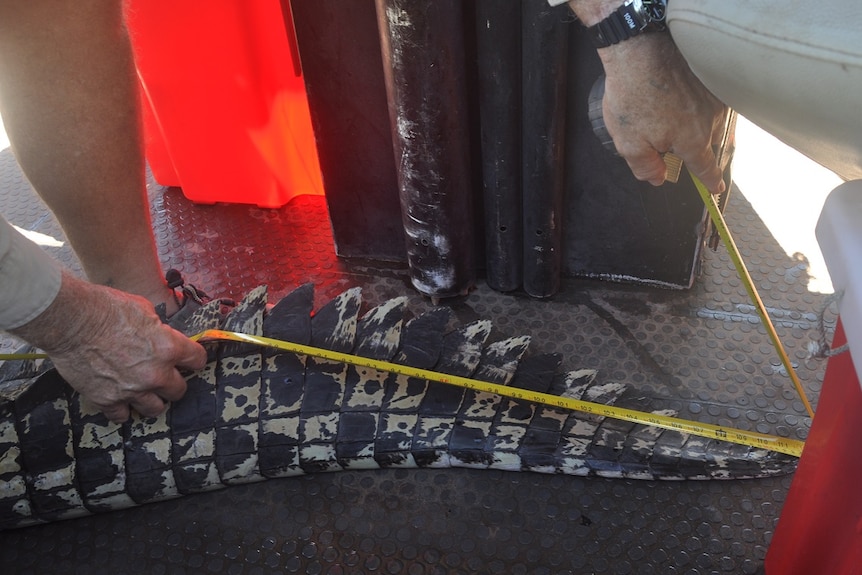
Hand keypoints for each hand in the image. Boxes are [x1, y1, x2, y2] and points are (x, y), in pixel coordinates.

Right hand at [11, 271, 206, 421]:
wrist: (71, 321)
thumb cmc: (106, 308)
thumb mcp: (144, 309)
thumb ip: (159, 329)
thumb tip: (161, 335)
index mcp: (169, 348)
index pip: (198, 360)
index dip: (193, 359)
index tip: (188, 359)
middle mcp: (155, 374)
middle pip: (179, 390)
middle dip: (173, 382)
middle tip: (164, 376)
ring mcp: (131, 390)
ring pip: (155, 409)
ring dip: (152, 400)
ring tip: (145, 392)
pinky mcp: (107, 400)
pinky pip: (122, 416)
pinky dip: (122, 409)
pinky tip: (121, 401)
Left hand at [598, 33, 729, 193]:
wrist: (639, 49)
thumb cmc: (633, 95)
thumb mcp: (629, 143)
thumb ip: (645, 167)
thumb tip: (658, 179)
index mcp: (692, 140)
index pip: (705, 167)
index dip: (710, 181)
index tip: (716, 189)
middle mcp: (710, 119)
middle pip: (711, 143)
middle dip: (701, 151)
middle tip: (691, 154)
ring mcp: (713, 96)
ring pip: (714, 121)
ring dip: (703, 128)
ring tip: (682, 124)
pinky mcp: (710, 77)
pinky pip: (713, 100)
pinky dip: (703, 107)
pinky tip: (687, 102)